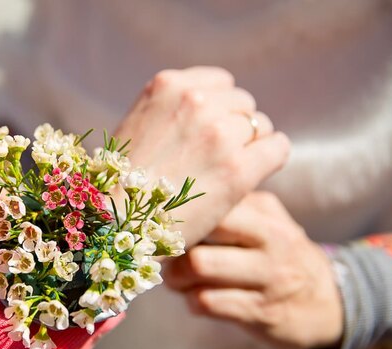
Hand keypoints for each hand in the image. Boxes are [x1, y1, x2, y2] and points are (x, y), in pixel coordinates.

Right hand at [116, 67, 289, 245]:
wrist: (114, 221)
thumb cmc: (121, 182)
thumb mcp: (137, 125)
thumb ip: (171, 111)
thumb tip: (207, 112)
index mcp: (168, 86)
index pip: (220, 83)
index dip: (219, 110)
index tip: (209, 134)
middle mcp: (195, 101)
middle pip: (242, 104)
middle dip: (234, 128)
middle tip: (216, 159)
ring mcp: (218, 134)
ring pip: (260, 125)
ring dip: (249, 146)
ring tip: (227, 171)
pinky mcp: (237, 168)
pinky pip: (277, 148)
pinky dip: (270, 159)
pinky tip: (253, 175)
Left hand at [164, 192, 342, 348]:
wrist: (326, 304)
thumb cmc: (277, 255)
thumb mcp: (266, 221)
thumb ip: (230, 208)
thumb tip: (172, 201)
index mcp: (265, 212)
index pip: (213, 198)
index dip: (181, 213)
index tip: (166, 226)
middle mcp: (272, 240)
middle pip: (203, 230)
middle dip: (173, 245)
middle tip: (165, 256)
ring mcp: (269, 277)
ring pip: (199, 266)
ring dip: (176, 276)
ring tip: (176, 280)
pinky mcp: (262, 312)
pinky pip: (208, 302)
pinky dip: (191, 301)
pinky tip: (195, 299)